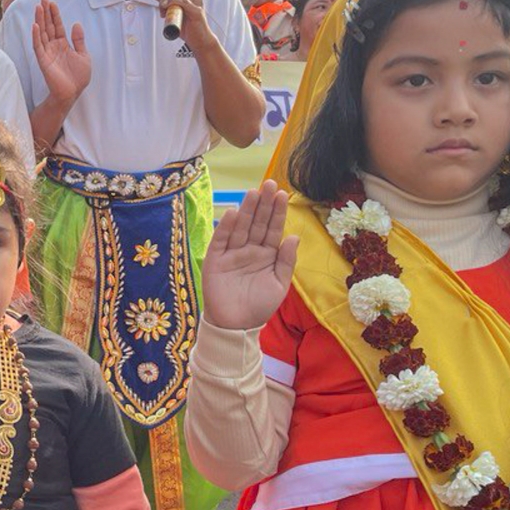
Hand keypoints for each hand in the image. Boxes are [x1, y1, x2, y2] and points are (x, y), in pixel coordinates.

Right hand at [30, 0, 90, 104]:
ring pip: (42, 33)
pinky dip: (36, 36)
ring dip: (39, 20)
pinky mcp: (43, 61)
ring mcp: (47, 53)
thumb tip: (76, 24)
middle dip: (45, 13)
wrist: (73, 93)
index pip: (58, 26)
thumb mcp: (84, 55)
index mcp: (63, 44)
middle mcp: (53, 46)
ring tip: (38, 8)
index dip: (55, 14)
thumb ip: (79, 40)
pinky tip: (35, 26)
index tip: (52, 2)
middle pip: (48, 26)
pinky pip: (38, 46)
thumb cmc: (78, 77)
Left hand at [154, 0, 209, 43]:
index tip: (162, 5)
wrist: (198, 39)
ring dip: (164, 3)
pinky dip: (171, 3)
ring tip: (164, 13)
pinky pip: (182, 1)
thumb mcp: (172, 9)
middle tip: (162, 11)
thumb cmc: (186, 24)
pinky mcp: (197, 10)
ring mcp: (198, 0)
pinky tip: (166, 8)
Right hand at [201, 181, 298, 331]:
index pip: (273, 229)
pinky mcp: (215, 260)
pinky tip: (234, 213)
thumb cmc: (258, 307)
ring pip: (241, 227)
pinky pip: (221, 240)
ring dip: (247, 210)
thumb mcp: (279, 285)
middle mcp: (249, 250)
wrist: (236, 326)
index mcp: (266, 255)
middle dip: (264, 204)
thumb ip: (286, 261)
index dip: (277, 213)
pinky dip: (227, 227)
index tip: (283, 194)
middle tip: (270, 184)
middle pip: (257, 223)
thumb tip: (293, 236)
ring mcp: (231, 253)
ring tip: (254, 192)